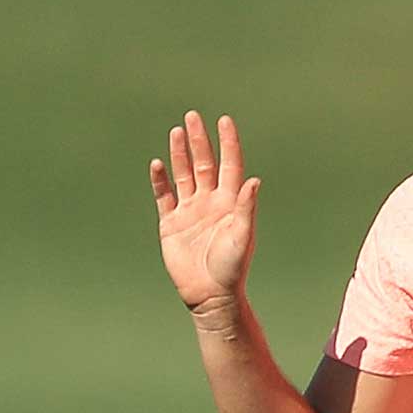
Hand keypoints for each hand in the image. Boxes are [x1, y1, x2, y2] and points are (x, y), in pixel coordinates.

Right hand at [151, 111, 260, 313]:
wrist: (210, 295)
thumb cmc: (232, 269)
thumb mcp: (242, 237)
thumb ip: (247, 208)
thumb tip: (254, 179)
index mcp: (230, 203)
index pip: (230, 165)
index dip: (227, 143)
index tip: (224, 120)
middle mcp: (210, 202)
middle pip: (204, 164)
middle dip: (199, 140)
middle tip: (193, 116)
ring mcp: (190, 212)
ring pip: (183, 175)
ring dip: (180, 154)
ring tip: (177, 131)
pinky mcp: (172, 224)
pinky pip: (164, 197)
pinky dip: (160, 181)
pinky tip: (157, 164)